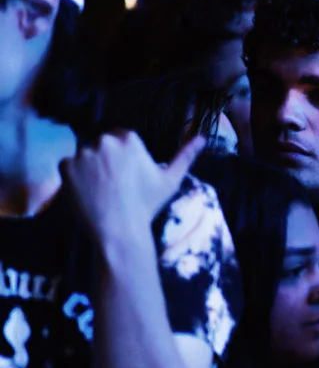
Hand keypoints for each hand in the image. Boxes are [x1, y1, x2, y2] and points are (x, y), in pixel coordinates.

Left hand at [63, 131, 201, 242]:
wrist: (119, 229)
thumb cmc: (147, 204)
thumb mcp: (171, 180)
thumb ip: (185, 155)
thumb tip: (203, 138)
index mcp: (129, 139)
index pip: (124, 137)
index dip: (126, 156)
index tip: (130, 173)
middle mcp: (104, 141)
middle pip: (103, 143)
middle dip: (108, 158)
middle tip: (116, 183)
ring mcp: (82, 153)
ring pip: (86, 155)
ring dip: (92, 167)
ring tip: (103, 189)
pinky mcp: (66, 166)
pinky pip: (70, 166)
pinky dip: (76, 177)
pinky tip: (89, 192)